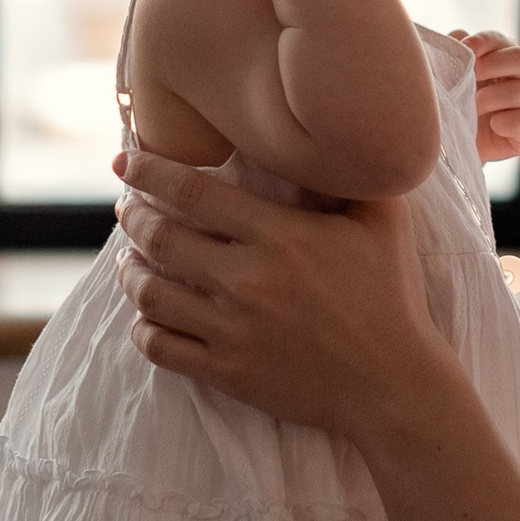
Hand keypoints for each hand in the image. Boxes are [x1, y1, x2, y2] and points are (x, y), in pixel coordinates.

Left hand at [113, 140, 445, 431]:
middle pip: (161, 239)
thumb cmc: (392, 297)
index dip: (149, 173)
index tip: (125, 163)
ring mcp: (233, 330)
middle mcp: (247, 280)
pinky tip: (145, 316)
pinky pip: (160, 348)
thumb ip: (351, 174)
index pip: (192, 192)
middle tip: (126, 207)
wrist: (394, 385)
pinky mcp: (228, 372)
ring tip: (128, 261)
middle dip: (133, 217)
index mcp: (279, 236)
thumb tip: (324, 135)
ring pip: (151, 295)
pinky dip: (142, 328)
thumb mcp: (384, 221)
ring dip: (130, 272)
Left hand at [460, 31, 519, 164]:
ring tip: (472, 108)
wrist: (460, 146)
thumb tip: (459, 37)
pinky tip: (492, 124)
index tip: (466, 49)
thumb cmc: (459, 106)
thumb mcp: (452, 78)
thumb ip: (455, 54)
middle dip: (493, 65)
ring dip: (492, 98)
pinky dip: (505, 122)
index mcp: (506, 58)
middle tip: (471, 78)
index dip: (483, 42)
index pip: (500, 41)